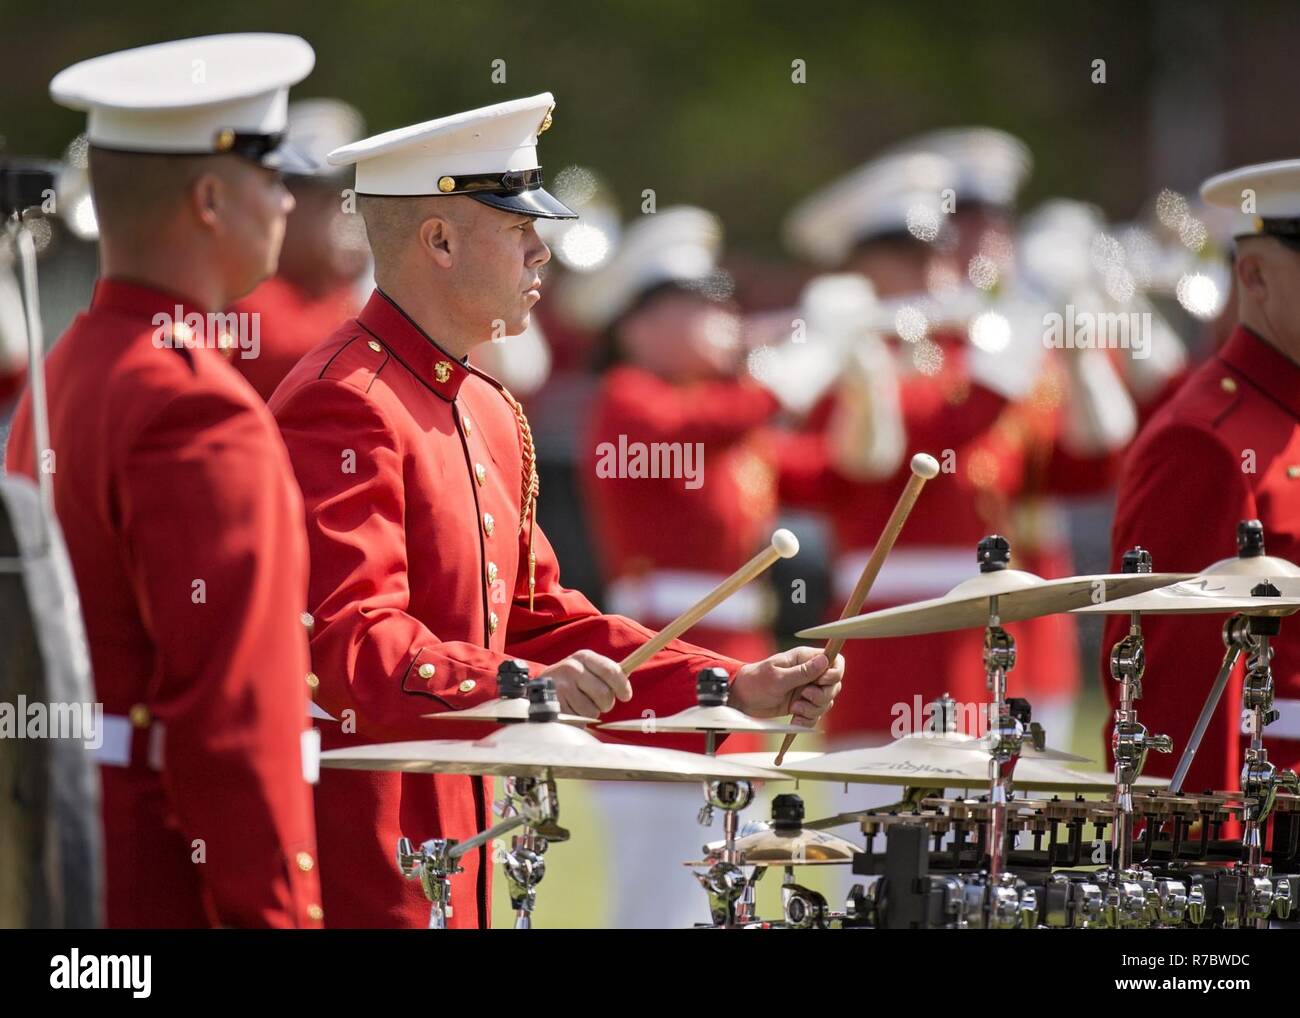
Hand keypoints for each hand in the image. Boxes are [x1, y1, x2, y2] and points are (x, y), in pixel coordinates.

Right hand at [540, 649, 632, 717]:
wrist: (541, 689)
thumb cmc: (573, 680)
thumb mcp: (588, 669)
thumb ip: (608, 673)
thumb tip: (628, 678)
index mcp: (584, 657)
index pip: (611, 671)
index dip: (622, 686)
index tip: (626, 696)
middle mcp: (571, 668)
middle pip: (604, 694)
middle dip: (606, 703)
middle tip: (599, 702)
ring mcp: (561, 687)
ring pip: (592, 711)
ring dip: (592, 713)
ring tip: (581, 704)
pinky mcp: (555, 705)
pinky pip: (579, 720)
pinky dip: (580, 720)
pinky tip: (572, 710)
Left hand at [729, 647, 843, 721]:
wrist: (742, 699)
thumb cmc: (756, 681)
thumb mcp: (778, 677)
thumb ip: (802, 672)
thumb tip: (824, 661)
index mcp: (804, 659)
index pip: (835, 660)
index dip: (834, 672)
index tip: (821, 681)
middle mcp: (809, 673)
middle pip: (834, 685)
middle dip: (822, 695)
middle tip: (804, 696)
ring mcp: (807, 690)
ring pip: (826, 702)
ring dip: (813, 709)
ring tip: (795, 709)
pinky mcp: (802, 705)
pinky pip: (816, 714)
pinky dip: (808, 719)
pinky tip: (795, 720)